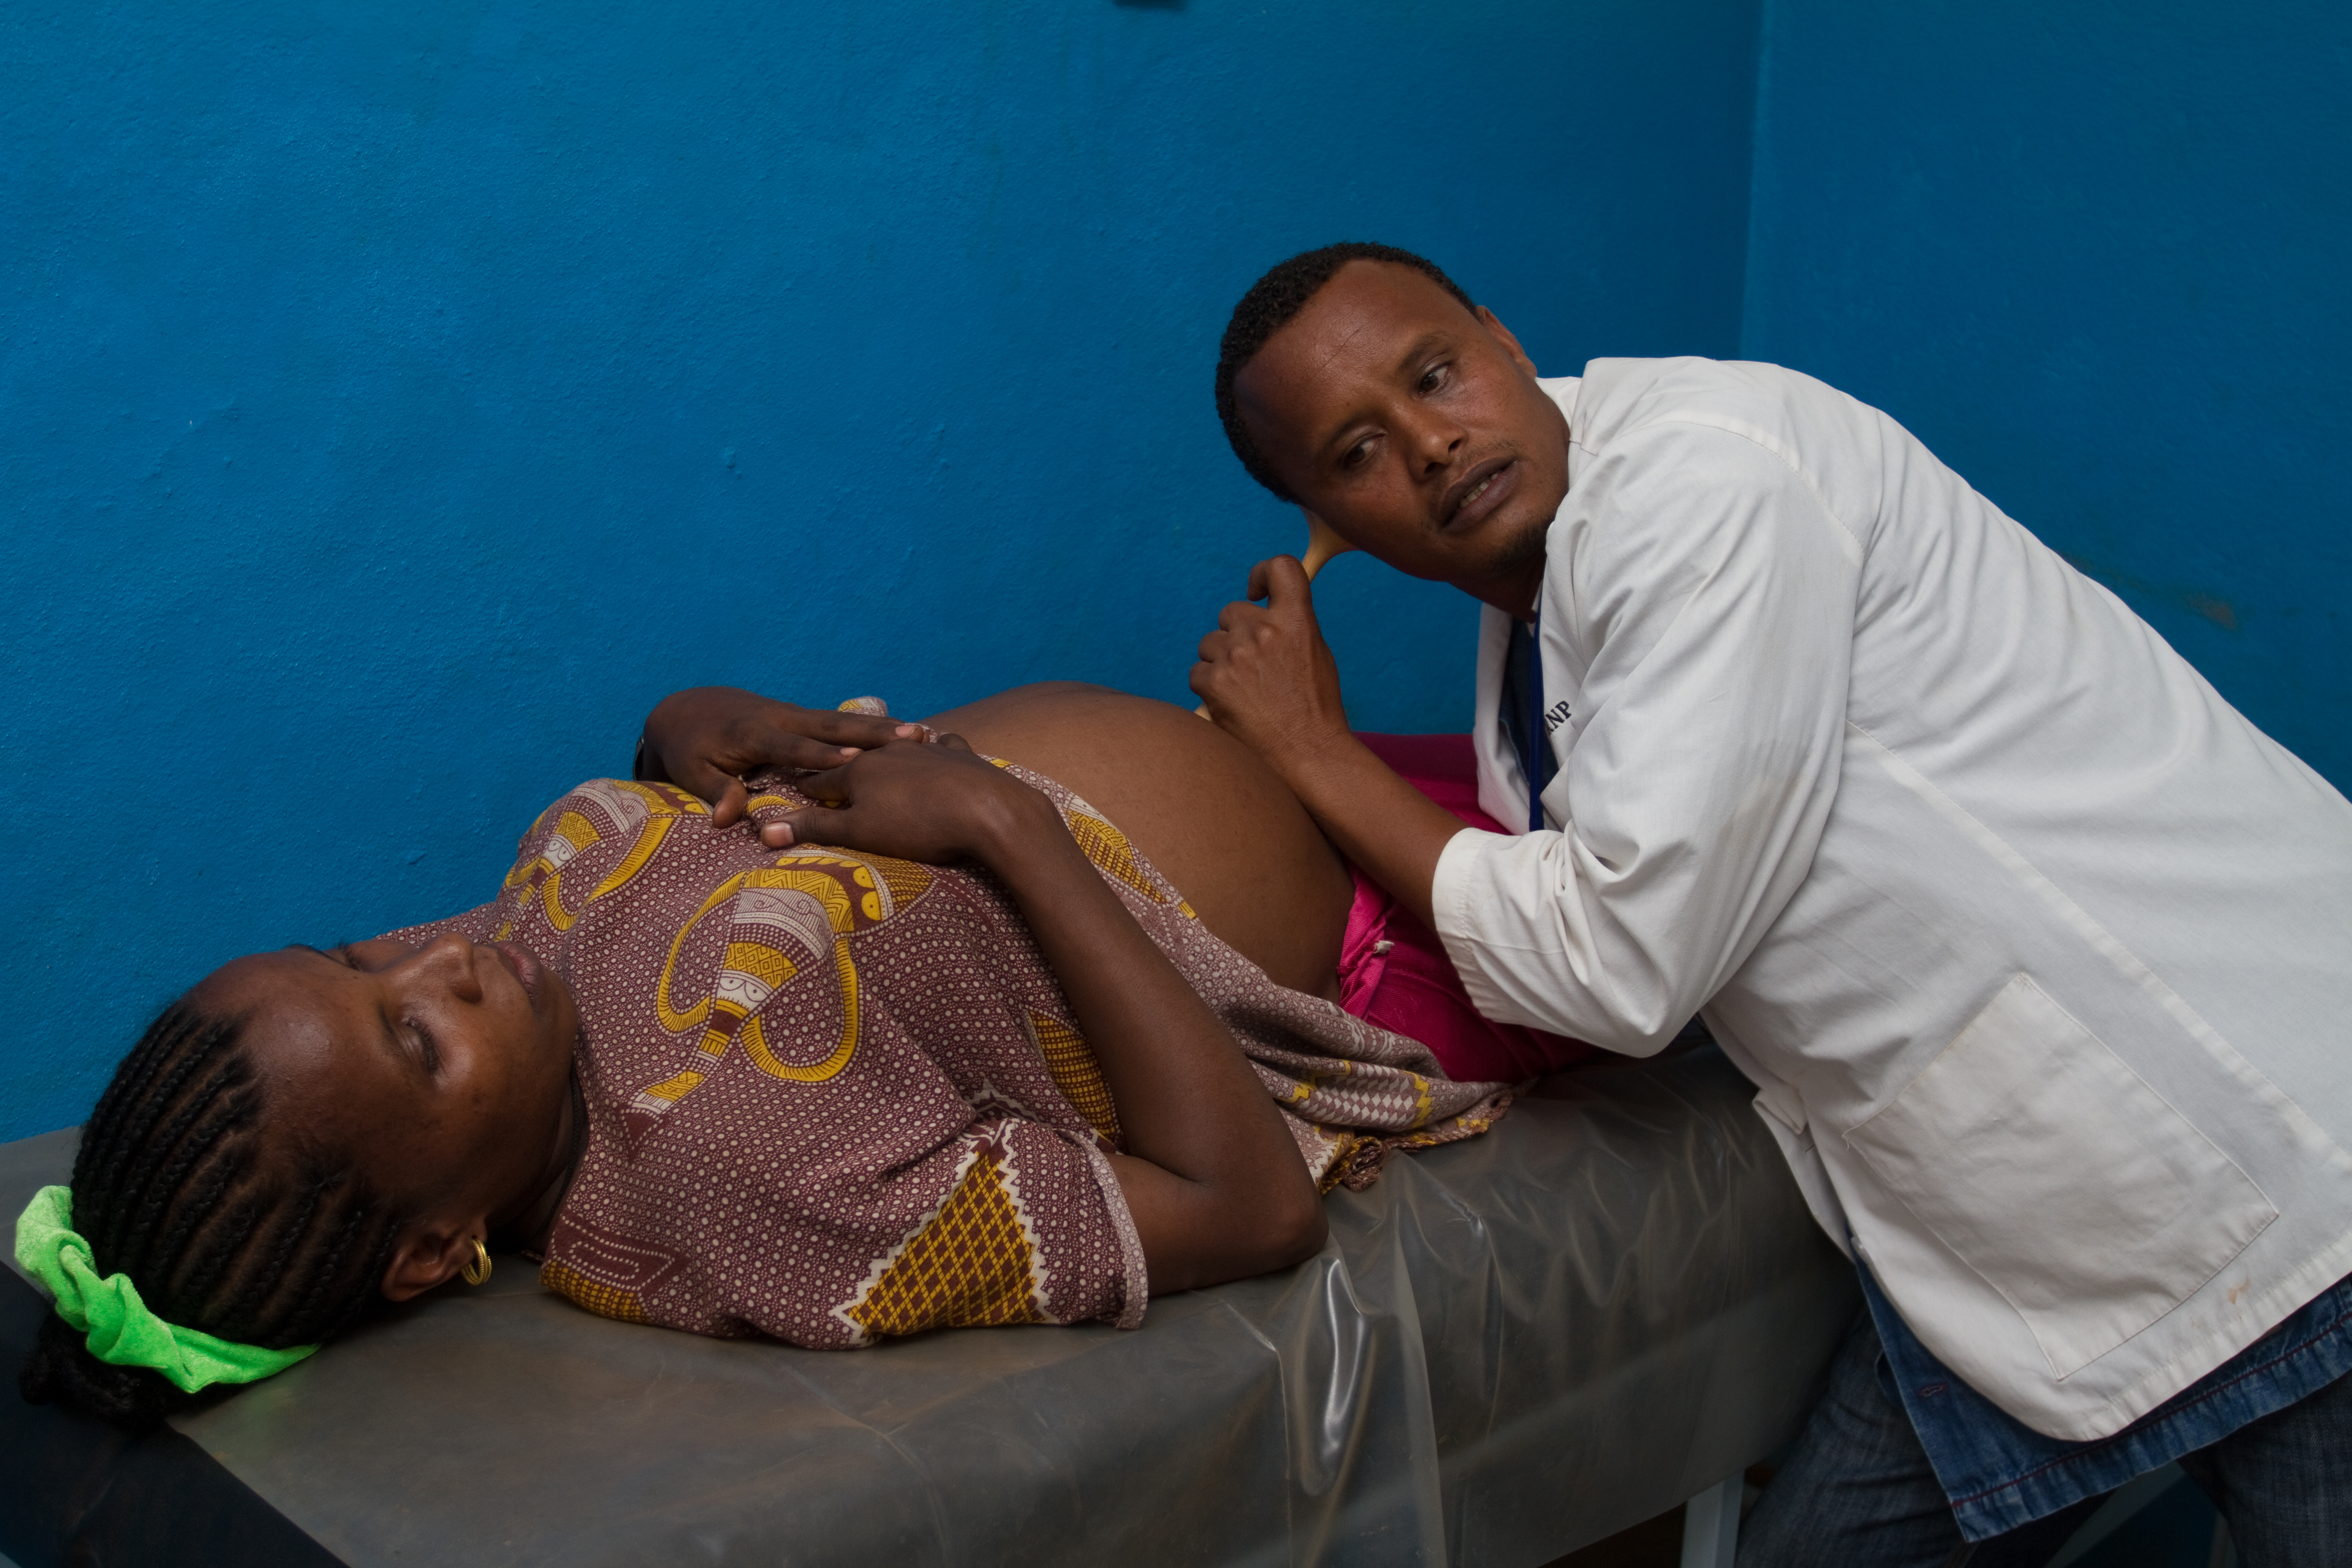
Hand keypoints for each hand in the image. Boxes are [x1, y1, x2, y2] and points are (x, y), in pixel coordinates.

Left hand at [640, 687, 920, 826]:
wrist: (685, 709)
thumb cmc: (688, 747)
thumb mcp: (690, 771)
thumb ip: (713, 791)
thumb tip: (728, 818)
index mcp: (754, 733)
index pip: (795, 747)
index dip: (824, 754)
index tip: (856, 759)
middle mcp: (781, 718)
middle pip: (832, 725)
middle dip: (872, 732)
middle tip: (912, 736)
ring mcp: (793, 714)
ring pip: (842, 720)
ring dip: (880, 727)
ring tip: (921, 734)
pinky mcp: (799, 717)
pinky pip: (838, 722)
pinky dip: (868, 727)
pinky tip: (900, 735)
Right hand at [766, 736, 1057, 866]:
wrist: (988, 809)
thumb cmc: (918, 825)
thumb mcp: (859, 832)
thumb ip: (814, 828)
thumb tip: (764, 830)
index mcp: (857, 772)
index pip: (819, 782)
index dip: (803, 790)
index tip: (790, 790)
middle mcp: (886, 753)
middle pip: (854, 762)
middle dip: (839, 769)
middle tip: (827, 773)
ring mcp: (924, 749)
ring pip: (895, 748)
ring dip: (884, 754)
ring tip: (876, 757)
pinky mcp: (959, 752)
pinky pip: (940, 744)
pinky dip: (932, 746)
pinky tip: (935, 743)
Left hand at [1190, 555, 1351, 769]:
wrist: (1307, 752)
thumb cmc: (1315, 708)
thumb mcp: (1316, 653)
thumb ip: (1291, 626)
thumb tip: (1265, 613)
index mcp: (1297, 619)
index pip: (1280, 568)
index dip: (1262, 573)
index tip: (1256, 591)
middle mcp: (1264, 631)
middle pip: (1231, 612)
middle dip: (1236, 634)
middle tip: (1252, 667)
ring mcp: (1236, 655)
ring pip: (1210, 643)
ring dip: (1220, 662)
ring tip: (1244, 691)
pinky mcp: (1212, 681)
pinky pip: (1197, 672)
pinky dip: (1208, 687)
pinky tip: (1230, 704)